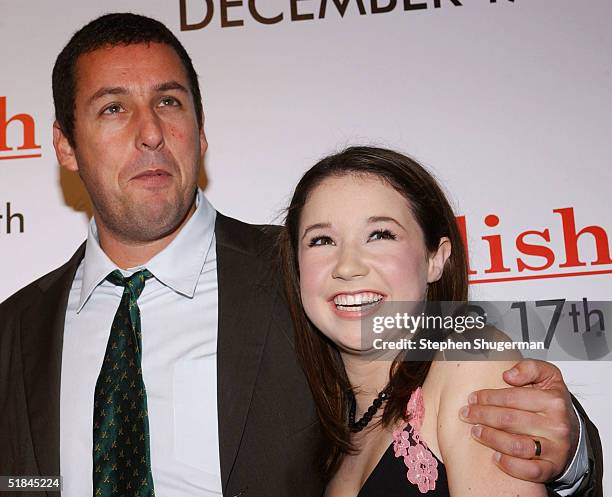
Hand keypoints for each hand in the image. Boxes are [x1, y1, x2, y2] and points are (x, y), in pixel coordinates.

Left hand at [459, 359, 579, 482]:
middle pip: (510, 420)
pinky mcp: (552, 468)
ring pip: (517, 446)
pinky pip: (530, 471)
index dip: (488, 397)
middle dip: (483, 416)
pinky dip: (510, 466)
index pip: (513, 397)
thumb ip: (529, 367)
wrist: (571, 431)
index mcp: (554, 401)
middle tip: (465, 413)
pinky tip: (495, 457)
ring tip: (475, 431)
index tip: (472, 397)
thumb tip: (508, 375)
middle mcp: (557, 426)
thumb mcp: (547, 376)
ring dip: (491, 438)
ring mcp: (556, 449)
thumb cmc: (551, 402)